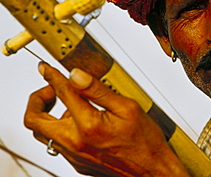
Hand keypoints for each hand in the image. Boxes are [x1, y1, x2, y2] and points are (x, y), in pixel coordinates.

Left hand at [24, 63, 188, 175]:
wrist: (152, 171)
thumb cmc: (144, 142)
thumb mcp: (127, 108)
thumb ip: (98, 91)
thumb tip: (77, 75)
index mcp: (88, 125)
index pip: (62, 93)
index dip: (52, 76)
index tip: (47, 69)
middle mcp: (75, 143)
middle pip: (33, 120)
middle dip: (37, 99)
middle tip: (51, 89)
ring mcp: (73, 156)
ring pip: (43, 133)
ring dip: (48, 115)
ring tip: (69, 105)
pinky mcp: (77, 163)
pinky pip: (57, 144)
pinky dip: (60, 128)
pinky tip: (80, 122)